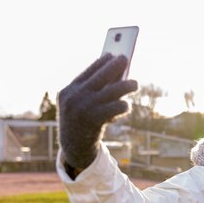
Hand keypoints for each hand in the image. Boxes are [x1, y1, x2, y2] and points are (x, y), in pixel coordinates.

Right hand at [58, 53, 137, 170]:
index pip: (87, 71)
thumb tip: (117, 74)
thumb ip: (93, 89)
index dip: (101, 62)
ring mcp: (84, 108)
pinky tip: (125, 107)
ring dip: (127, 85)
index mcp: (68, 91)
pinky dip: (124, 106)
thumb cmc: (81, 122)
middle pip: (100, 76)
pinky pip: (116, 107)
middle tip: (126, 58)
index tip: (112, 54)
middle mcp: (74, 97)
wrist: (74, 148)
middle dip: (115, 65)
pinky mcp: (95, 119)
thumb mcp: (80, 104)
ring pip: (112, 91)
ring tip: (135, 84)